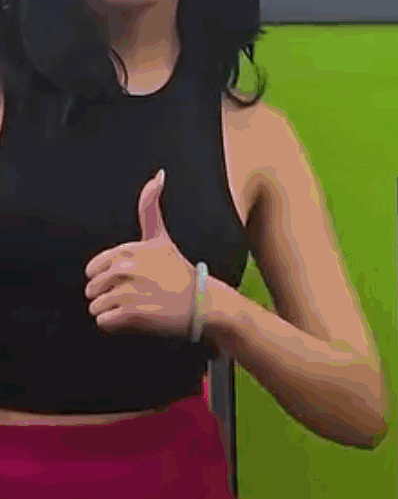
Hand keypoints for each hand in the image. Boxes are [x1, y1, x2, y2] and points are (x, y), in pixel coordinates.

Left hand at [84, 170, 197, 335]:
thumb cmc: (178, 272)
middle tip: (131, 297)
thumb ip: (150, 206)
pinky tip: (133, 320)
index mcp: (130, 250)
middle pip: (93, 288)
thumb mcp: (161, 238)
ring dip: (110, 311)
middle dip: (105, 295)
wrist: (204, 303)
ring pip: (96, 305)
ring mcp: (132, 291)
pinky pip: (104, 321)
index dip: (105, 278)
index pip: (93, 268)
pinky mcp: (136, 314)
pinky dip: (113, 324)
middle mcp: (130, 269)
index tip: (126, 281)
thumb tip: (159, 174)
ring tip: (132, 308)